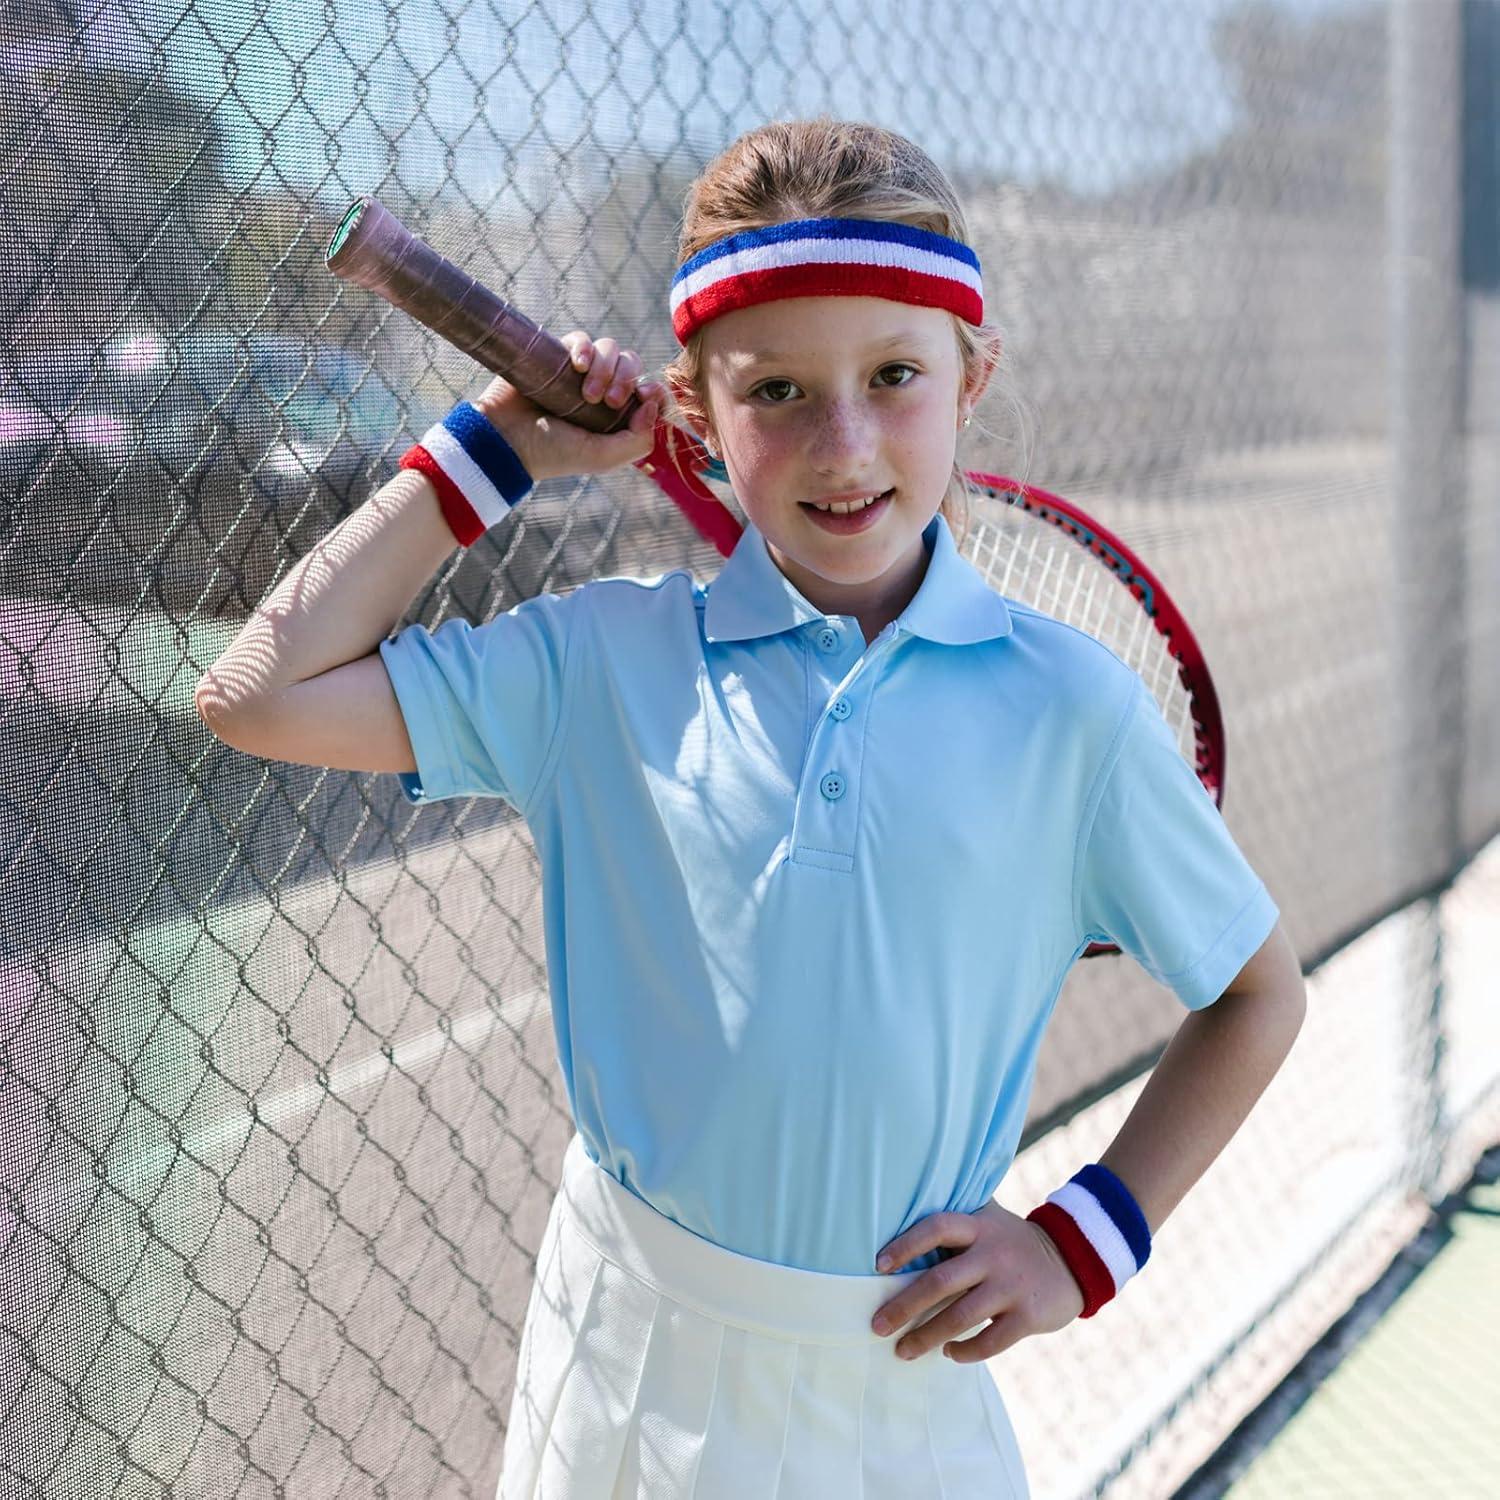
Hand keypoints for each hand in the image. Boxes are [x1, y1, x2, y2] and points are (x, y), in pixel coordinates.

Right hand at [470, 331, 666, 483]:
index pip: (648, 392)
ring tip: (587, 392)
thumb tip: (653, 403)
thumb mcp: (603, 458)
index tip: (645, 395)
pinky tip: (578, 366)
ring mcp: (580, 373)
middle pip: (632, 365)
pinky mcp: (558, 356)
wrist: (507, 440)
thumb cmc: (554, 453)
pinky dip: (584, 348)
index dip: (653, 389)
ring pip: (610, 349)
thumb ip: (639, 440)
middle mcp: (602, 392)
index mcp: (617, 417)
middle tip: (609, 402)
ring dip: (606, 366)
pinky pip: (581, 338)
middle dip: (626, 379)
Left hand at [871, 1202, 1085, 1362]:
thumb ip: (955, 1222)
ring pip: (960, 1317)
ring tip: (903, 1350)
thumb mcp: (988, 1221)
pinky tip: (948, 1353)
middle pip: (941, 1280)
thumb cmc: (1010, 1242)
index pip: (937, 1228)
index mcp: (979, 1226)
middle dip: (904, 1306)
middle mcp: (994, 1253)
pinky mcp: (1028, 1316)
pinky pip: (990, 1341)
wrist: (1072, 1261)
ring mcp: (1011, 1286)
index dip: (907, 1245)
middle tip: (877, 1325)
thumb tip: (897, 1215)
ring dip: (927, 1336)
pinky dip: (965, 1351)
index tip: (878, 1266)